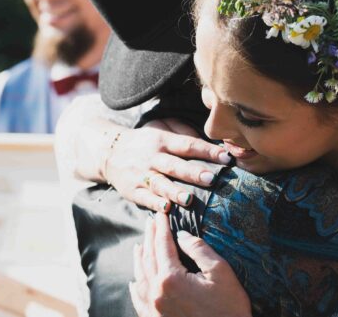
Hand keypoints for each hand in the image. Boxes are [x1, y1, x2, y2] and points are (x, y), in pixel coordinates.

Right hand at [104, 118, 232, 211]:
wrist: (110, 151)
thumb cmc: (146, 142)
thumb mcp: (161, 128)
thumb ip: (184, 132)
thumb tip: (209, 142)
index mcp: (164, 140)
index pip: (188, 145)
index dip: (208, 151)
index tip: (227, 157)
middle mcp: (153, 157)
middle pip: (175, 165)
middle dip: (193, 173)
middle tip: (213, 178)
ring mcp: (142, 175)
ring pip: (160, 184)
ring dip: (175, 192)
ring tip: (189, 200)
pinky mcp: (132, 190)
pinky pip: (145, 198)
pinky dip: (155, 204)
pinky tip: (166, 209)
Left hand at [130, 213, 251, 316]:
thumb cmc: (229, 309)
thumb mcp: (221, 272)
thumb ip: (199, 250)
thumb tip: (181, 236)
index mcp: (171, 279)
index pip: (163, 245)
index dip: (162, 227)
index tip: (161, 213)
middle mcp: (157, 293)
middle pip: (148, 258)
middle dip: (150, 238)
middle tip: (150, 222)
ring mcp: (154, 309)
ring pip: (140, 278)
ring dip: (139, 259)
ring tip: (139, 245)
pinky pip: (139, 301)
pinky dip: (135, 287)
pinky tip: (133, 281)